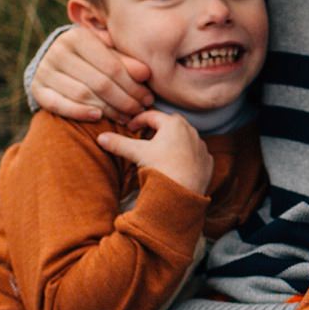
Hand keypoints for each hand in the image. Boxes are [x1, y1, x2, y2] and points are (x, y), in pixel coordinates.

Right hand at [32, 30, 152, 124]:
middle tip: (140, 110)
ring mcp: (45, 70)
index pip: (112, 67)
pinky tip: (98, 117)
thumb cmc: (91, 56)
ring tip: (126, 116)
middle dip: (124, 100)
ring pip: (82, 95)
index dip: (133, 86)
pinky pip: (58, 105)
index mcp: (77, 37)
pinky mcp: (37, 89)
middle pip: (99, 83)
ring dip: (108, 109)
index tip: (148, 98)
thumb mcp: (108, 52)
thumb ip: (125, 61)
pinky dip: (79, 112)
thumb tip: (145, 74)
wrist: (56, 60)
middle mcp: (58, 51)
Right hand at [97, 111, 212, 194]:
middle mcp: (191, 131)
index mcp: (173, 124)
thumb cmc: (160, 169)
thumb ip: (118, 143)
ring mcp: (201, 146)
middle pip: (170, 123)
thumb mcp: (136, 153)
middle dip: (157, 128)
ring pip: (185, 138)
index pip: (151, 116)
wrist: (182, 194)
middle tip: (145, 138)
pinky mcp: (207, 161)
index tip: (129, 128)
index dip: (138, 120)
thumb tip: (101, 137)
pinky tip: (176, 164)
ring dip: (173, 141)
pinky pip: (195, 153)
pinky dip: (186, 155)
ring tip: (160, 152)